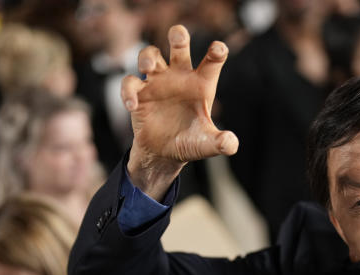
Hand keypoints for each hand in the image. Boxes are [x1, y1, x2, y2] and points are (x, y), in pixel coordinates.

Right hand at [122, 25, 237, 198]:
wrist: (164, 154)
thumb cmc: (189, 142)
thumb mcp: (207, 144)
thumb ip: (220, 143)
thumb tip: (231, 144)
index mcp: (201, 83)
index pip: (212, 62)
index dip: (217, 52)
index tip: (219, 49)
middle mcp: (180, 76)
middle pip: (178, 47)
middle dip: (178, 37)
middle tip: (178, 36)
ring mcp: (158, 82)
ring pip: (150, 55)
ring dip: (147, 56)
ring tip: (147, 67)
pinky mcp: (139, 93)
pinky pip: (130, 83)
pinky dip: (128, 91)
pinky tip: (132, 106)